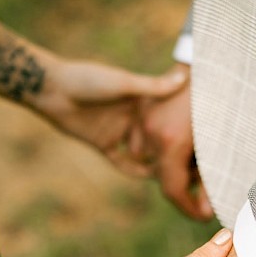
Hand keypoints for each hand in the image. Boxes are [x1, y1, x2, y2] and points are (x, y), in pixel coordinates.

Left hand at [30, 55, 187, 175]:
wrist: (53, 89)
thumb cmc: (87, 79)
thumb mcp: (123, 83)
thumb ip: (152, 87)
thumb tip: (182, 78)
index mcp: (139, 100)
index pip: (167, 116)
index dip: (182, 126)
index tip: (203, 134)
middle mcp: (132, 117)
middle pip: (157, 137)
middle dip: (173, 149)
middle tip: (196, 162)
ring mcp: (118, 131)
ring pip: (143, 152)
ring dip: (157, 163)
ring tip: (179, 176)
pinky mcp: (103, 144)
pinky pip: (122, 162)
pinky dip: (135, 170)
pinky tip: (151, 179)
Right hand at [137, 63, 213, 220]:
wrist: (212, 62)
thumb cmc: (223, 103)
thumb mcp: (219, 145)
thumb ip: (210, 181)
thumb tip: (206, 211)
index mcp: (171, 143)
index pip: (172, 191)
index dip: (188, 208)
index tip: (203, 216)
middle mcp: (151, 134)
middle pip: (162, 177)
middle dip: (184, 184)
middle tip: (207, 181)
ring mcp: (142, 120)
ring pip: (151, 160)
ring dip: (173, 165)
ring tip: (197, 155)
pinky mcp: (141, 109)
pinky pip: (144, 141)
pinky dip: (162, 148)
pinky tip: (181, 138)